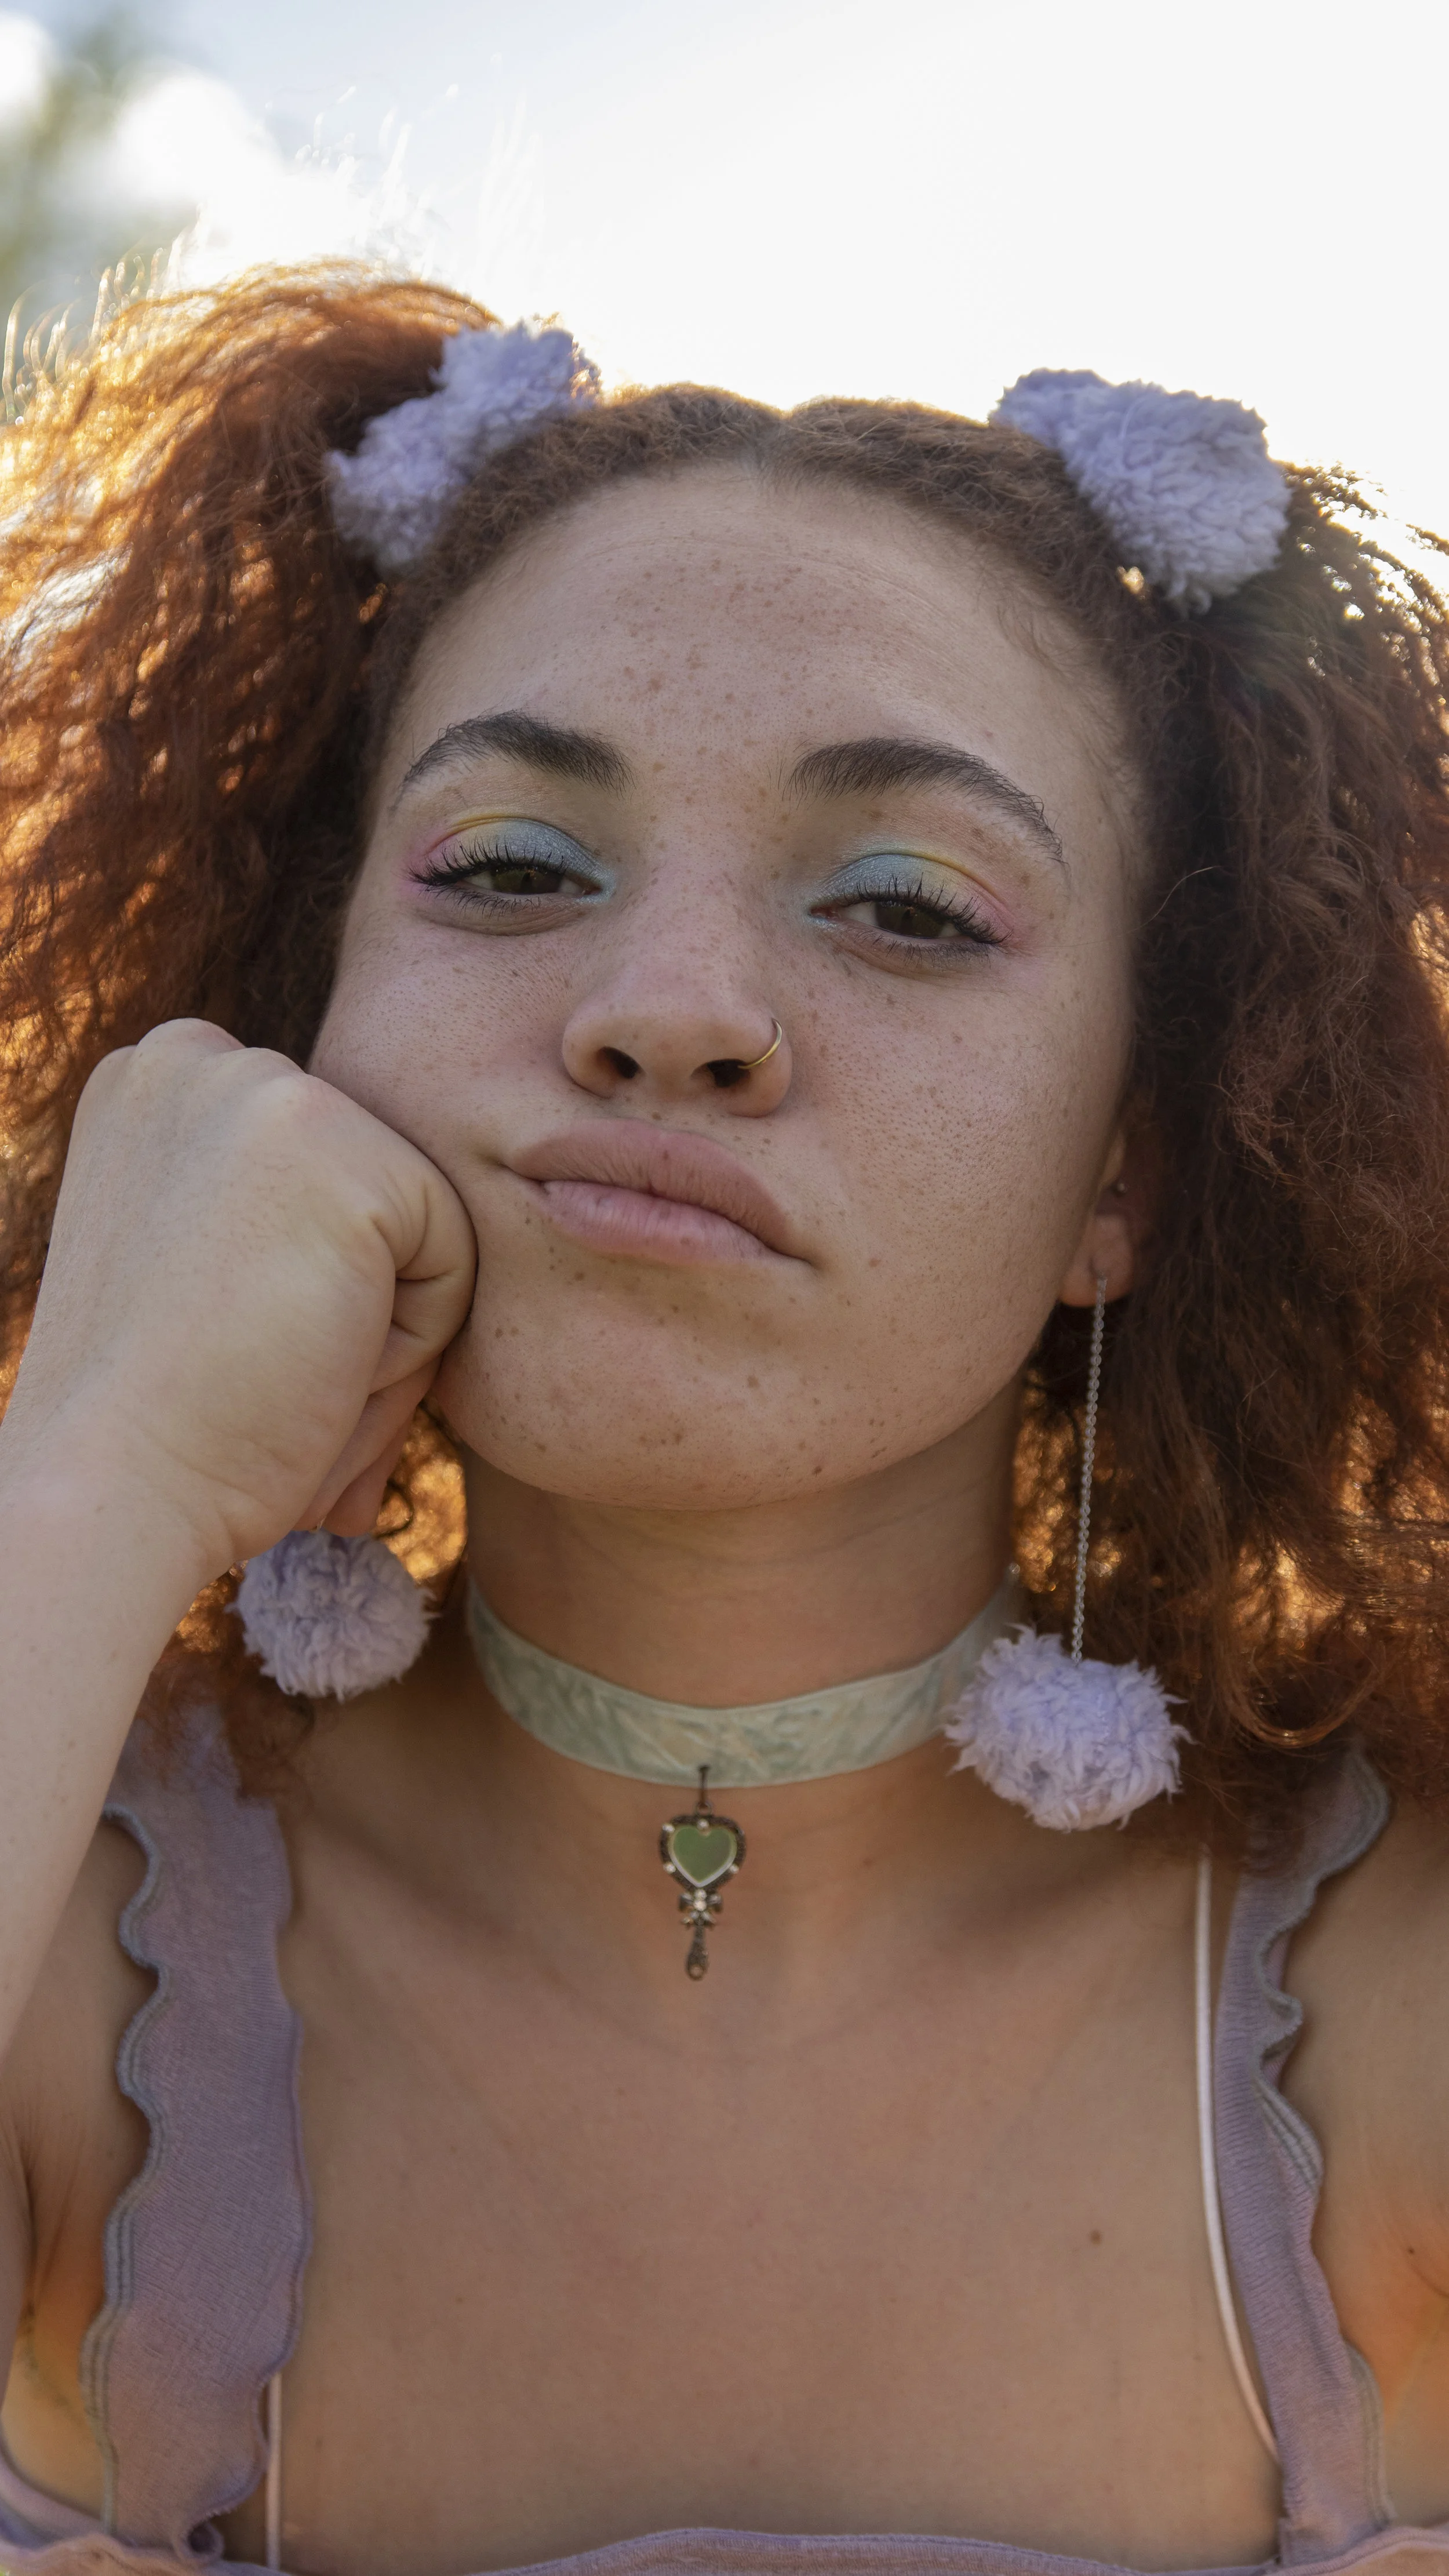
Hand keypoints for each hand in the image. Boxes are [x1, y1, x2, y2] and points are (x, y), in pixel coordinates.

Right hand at [1, 1021, 476, 1581]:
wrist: (111, 1486)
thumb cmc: (157, 1416)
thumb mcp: (189, 1260)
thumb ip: (264, 1202)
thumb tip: (375, 1215)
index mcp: (151, 1080)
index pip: (313, 1168)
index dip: (294, 1281)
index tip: (220, 1346)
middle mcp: (199, 1057)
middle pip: (368, 1188)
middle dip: (345, 1306)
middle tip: (257, 1381)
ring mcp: (270, 1092)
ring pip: (418, 1226)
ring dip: (379, 1333)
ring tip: (285, 1381)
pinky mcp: (346, 1156)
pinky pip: (455, 1262)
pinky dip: (409, 1347)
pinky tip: (315, 1371)